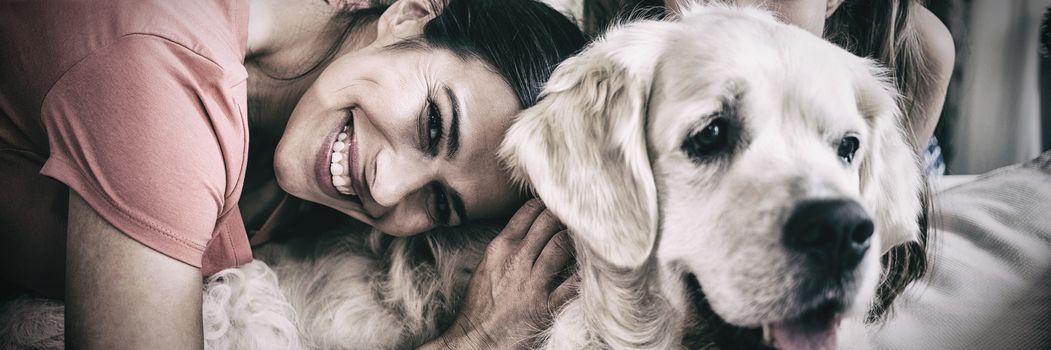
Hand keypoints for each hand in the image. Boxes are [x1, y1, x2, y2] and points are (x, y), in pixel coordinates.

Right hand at [421, 199, 576, 348]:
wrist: (476, 338)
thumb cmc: (480, 304)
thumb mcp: (487, 265)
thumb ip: (506, 247)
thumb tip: (526, 231)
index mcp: (500, 247)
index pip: (528, 213)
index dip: (547, 205)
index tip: (557, 205)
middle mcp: (517, 259)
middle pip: (548, 223)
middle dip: (564, 217)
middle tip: (575, 217)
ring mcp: (532, 282)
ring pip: (561, 245)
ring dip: (575, 240)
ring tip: (584, 238)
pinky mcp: (544, 305)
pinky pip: (571, 285)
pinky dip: (582, 275)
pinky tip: (590, 269)